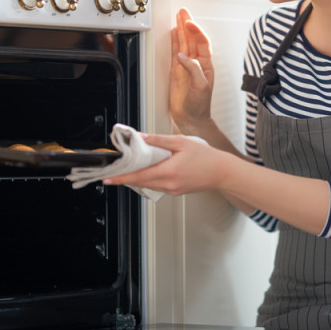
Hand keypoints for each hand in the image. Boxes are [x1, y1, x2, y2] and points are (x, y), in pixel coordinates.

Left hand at [103, 133, 228, 195]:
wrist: (221, 172)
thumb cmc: (206, 158)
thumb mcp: (182, 142)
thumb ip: (160, 140)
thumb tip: (142, 138)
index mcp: (168, 172)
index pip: (138, 176)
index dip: (121, 178)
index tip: (108, 178)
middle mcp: (169, 184)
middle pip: (140, 182)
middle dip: (126, 177)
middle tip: (114, 172)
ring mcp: (172, 190)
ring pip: (148, 184)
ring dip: (138, 177)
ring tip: (131, 168)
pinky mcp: (176, 191)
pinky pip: (157, 185)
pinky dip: (150, 178)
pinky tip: (150, 170)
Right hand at [170, 8, 214, 132]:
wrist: (191, 118)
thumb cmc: (200, 105)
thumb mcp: (201, 86)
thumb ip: (193, 70)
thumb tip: (183, 56)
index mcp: (206, 65)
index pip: (202, 43)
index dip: (196, 32)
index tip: (189, 23)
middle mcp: (197, 63)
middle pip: (192, 39)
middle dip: (188, 25)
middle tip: (182, 11)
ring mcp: (186, 66)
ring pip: (183, 43)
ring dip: (181, 30)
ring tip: (178, 16)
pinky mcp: (176, 71)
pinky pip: (175, 52)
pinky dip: (175, 42)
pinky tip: (174, 33)